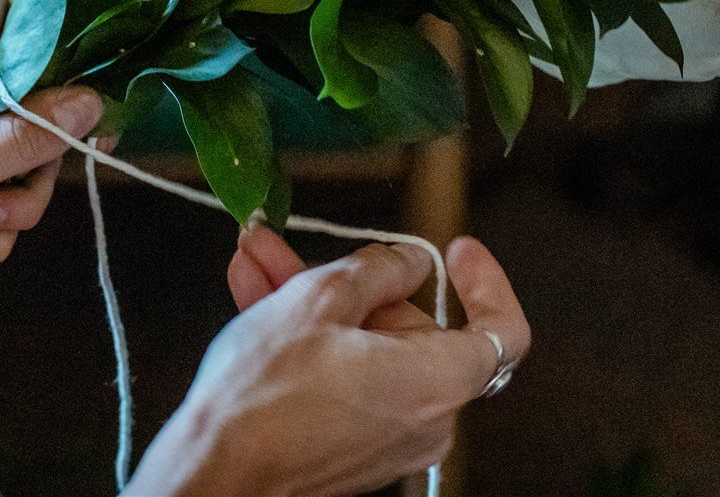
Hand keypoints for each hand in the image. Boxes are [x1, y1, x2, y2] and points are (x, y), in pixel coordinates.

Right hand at [130, 229, 529, 496]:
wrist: (216, 469)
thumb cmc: (267, 391)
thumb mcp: (319, 299)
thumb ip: (377, 269)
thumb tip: (409, 263)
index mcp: (435, 381)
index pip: (503, 332)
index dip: (485, 283)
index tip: (457, 250)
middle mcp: (425, 418)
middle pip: (409, 330)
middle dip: (352, 284)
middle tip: (303, 251)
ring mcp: (387, 438)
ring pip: (364, 349)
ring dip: (313, 302)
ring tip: (259, 262)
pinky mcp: (350, 449)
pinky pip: (344, 378)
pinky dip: (309, 341)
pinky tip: (256, 297)